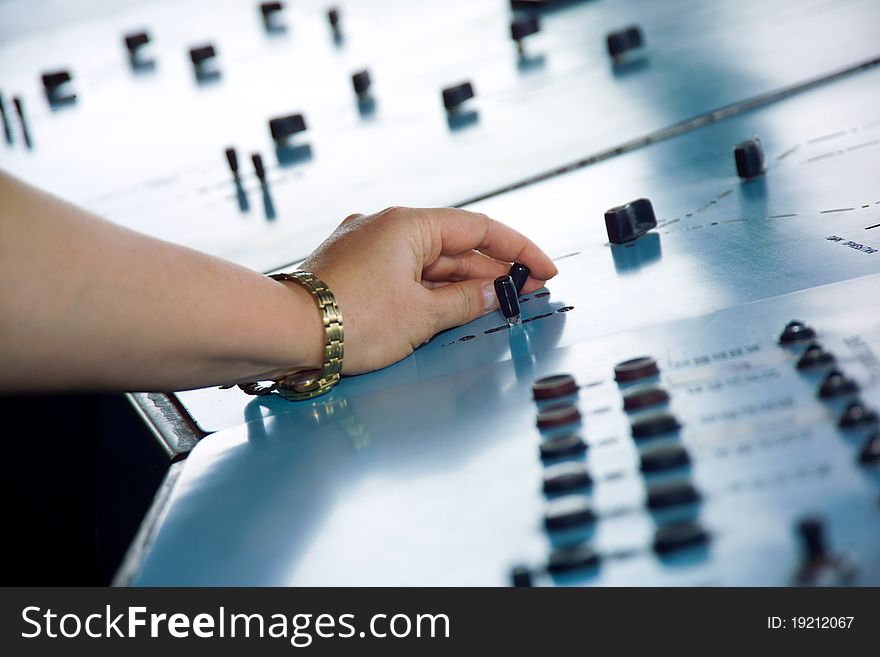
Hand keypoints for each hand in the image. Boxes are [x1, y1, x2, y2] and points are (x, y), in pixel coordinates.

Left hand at [300, 206, 557, 373]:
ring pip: (428, 261)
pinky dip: (430, 288)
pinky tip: (448, 305)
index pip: (479, 230)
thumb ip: (465, 301)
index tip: (545, 271)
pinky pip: (403, 273)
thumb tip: (490, 293)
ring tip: (494, 303)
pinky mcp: (351, 269)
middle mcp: (385, 226)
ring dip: (462, 282)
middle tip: (524, 294)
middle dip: (491, 270)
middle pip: (454, 245)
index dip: (519, 251)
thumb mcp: (422, 315)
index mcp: (408, 224)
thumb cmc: (348, 320)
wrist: (283, 333)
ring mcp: (365, 246)